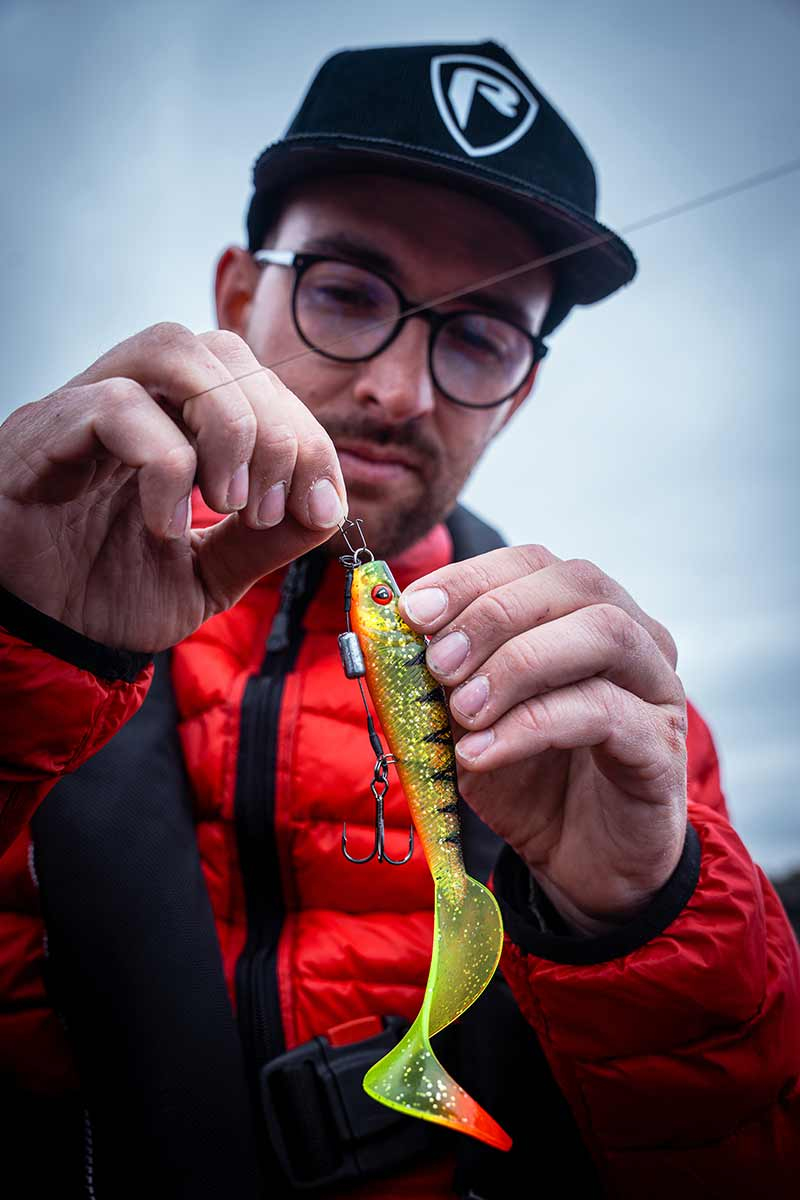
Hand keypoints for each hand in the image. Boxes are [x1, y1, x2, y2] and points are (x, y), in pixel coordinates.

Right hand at [0, 324, 346, 651]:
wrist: (36, 641)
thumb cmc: (107, 597)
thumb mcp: (210, 574)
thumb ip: (266, 540)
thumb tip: (328, 505)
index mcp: (176, 424)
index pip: (257, 382)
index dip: (306, 435)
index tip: (316, 506)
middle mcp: (134, 401)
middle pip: (225, 350)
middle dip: (275, 429)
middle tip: (267, 509)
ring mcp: (84, 408)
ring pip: (172, 349)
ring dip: (227, 424)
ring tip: (228, 501)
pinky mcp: (40, 433)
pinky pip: (115, 405)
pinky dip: (165, 464)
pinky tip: (166, 525)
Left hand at [400, 546, 687, 934]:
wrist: (580, 864)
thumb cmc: (529, 778)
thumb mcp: (469, 720)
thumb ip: (443, 676)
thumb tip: (394, 635)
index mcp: (582, 613)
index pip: (532, 563)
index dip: (470, 578)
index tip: (412, 612)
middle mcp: (633, 636)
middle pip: (575, 584)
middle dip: (492, 615)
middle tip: (437, 663)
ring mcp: (656, 687)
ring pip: (603, 634)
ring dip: (518, 663)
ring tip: (461, 709)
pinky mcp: (661, 745)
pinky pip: (604, 712)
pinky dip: (530, 725)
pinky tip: (481, 752)